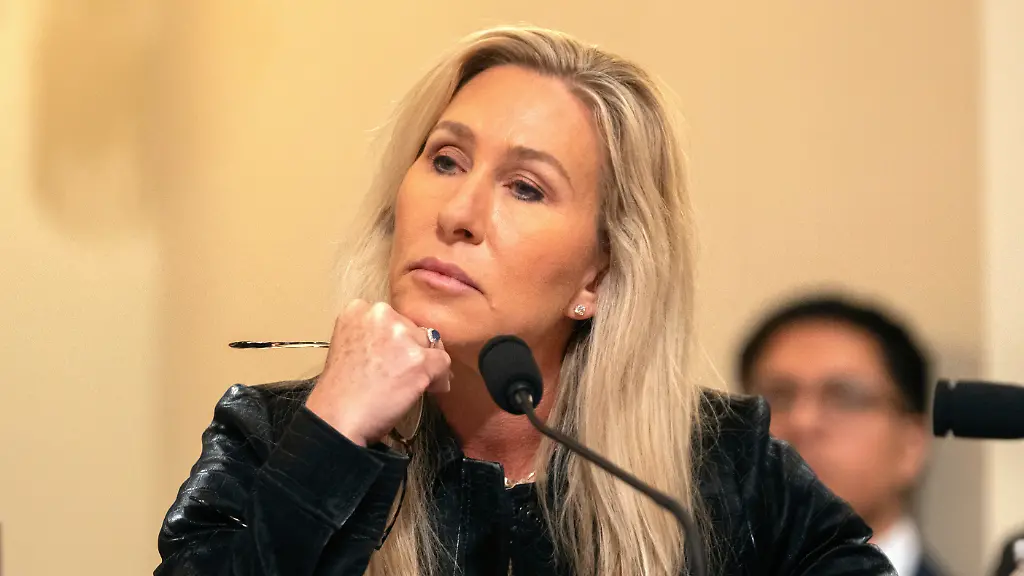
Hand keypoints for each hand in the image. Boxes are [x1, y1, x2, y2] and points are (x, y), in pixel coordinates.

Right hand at [305, 299, 450, 445]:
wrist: (338, 418)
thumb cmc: (339, 392)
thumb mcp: (347, 346)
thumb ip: (374, 336)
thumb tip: (407, 343)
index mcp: (358, 310)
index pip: (393, 318)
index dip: (396, 339)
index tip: (392, 356)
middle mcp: (381, 315)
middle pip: (413, 329)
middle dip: (412, 350)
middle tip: (399, 374)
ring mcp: (402, 336)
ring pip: (430, 345)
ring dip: (426, 364)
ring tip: (411, 384)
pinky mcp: (419, 360)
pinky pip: (443, 364)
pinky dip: (439, 378)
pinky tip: (428, 390)